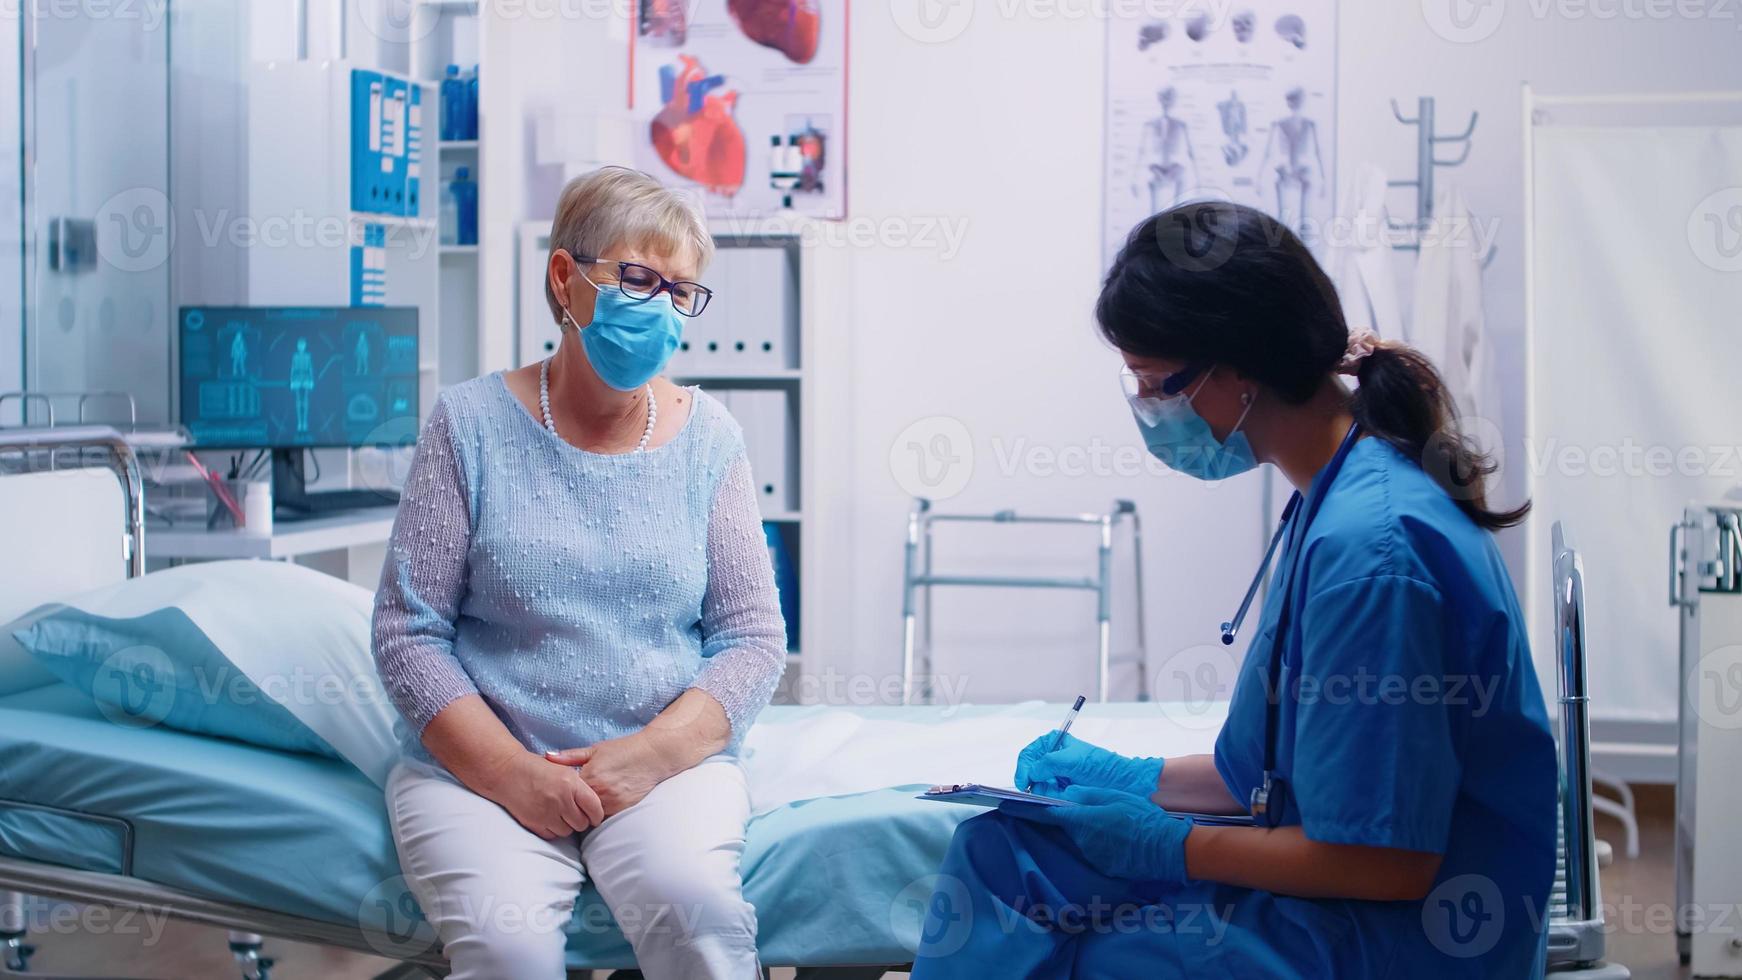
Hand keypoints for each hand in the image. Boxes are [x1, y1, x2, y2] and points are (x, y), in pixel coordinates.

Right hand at [487, 751, 604, 839]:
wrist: (508, 771)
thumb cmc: (538, 769)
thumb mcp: (564, 769)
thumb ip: (580, 787)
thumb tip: (596, 807)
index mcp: (571, 784)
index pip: (595, 808)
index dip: (596, 814)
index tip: (594, 815)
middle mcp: (560, 800)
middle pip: (582, 824)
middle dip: (580, 820)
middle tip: (574, 813)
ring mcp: (546, 814)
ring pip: (567, 832)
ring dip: (566, 826)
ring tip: (559, 813)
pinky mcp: (534, 823)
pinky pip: (552, 835)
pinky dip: (552, 829)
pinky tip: (548, 817)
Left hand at [546, 732, 676, 817]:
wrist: (653, 755)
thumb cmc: (623, 750)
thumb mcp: (595, 749)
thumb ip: (569, 756)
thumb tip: (547, 757)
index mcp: (590, 776)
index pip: (566, 794)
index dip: (561, 795)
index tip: (558, 794)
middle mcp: (600, 792)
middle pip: (576, 809)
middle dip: (571, 808)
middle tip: (567, 805)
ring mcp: (613, 803)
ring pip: (590, 817)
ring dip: (586, 814)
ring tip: (582, 808)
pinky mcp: (624, 809)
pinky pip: (606, 819)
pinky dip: (600, 815)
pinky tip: (598, 808)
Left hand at [1001, 786, 1191, 883]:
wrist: (1166, 849)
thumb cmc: (1141, 818)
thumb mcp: (1113, 796)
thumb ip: (1086, 795)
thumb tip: (1066, 796)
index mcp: (1081, 820)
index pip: (1044, 814)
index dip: (1022, 809)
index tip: (1004, 805)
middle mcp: (1081, 841)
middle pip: (1065, 827)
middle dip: (1067, 818)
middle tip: (1087, 810)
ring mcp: (1091, 856)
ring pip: (1079, 839)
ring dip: (1086, 831)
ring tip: (1111, 824)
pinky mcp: (1102, 867)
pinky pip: (1093, 851)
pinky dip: (1099, 844)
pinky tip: (1117, 839)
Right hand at [1014, 732, 1162, 798]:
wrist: (1120, 782)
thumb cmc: (1099, 766)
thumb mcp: (1072, 760)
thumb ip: (1047, 763)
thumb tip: (1032, 773)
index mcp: (1054, 743)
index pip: (1029, 754)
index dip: (1023, 768)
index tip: (1024, 782)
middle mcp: (1053, 758)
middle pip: (1030, 771)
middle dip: (1034, 782)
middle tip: (1038, 792)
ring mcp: (1057, 774)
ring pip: (1038, 785)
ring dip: (1043, 791)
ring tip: (1057, 794)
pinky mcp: (1062, 789)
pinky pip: (1048, 794)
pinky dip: (1050, 797)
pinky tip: (1059, 798)